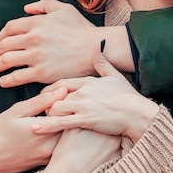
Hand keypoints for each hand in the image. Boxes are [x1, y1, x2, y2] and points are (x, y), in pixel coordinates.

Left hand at [0, 0, 98, 87]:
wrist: (95, 48)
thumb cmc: (82, 29)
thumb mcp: (64, 9)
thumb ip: (44, 4)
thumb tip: (26, 8)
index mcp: (36, 22)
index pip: (9, 29)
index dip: (1, 36)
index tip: (0, 43)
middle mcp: (33, 38)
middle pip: (4, 45)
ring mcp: (36, 56)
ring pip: (6, 61)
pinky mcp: (41, 72)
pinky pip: (16, 77)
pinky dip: (6, 80)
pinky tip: (3, 81)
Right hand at [0, 88, 67, 172]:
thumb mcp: (18, 111)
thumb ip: (42, 101)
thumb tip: (63, 91)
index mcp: (44, 130)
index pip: (70, 113)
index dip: (71, 102)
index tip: (68, 96)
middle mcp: (50, 146)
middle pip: (72, 127)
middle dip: (72, 115)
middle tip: (69, 105)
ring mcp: (49, 157)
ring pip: (68, 139)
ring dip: (68, 127)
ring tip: (62, 116)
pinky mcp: (47, 162)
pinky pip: (61, 148)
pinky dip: (61, 138)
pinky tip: (55, 130)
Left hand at [33, 45, 158, 142]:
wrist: (137, 113)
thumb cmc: (128, 97)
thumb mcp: (115, 75)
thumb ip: (102, 61)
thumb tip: (97, 44)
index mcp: (88, 81)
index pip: (62, 83)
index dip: (51, 89)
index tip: (44, 94)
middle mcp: (83, 91)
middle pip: (56, 94)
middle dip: (46, 102)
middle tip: (39, 108)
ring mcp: (83, 105)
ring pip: (55, 107)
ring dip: (47, 114)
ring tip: (40, 120)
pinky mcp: (85, 119)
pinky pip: (61, 122)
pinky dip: (46, 125)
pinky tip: (35, 128)